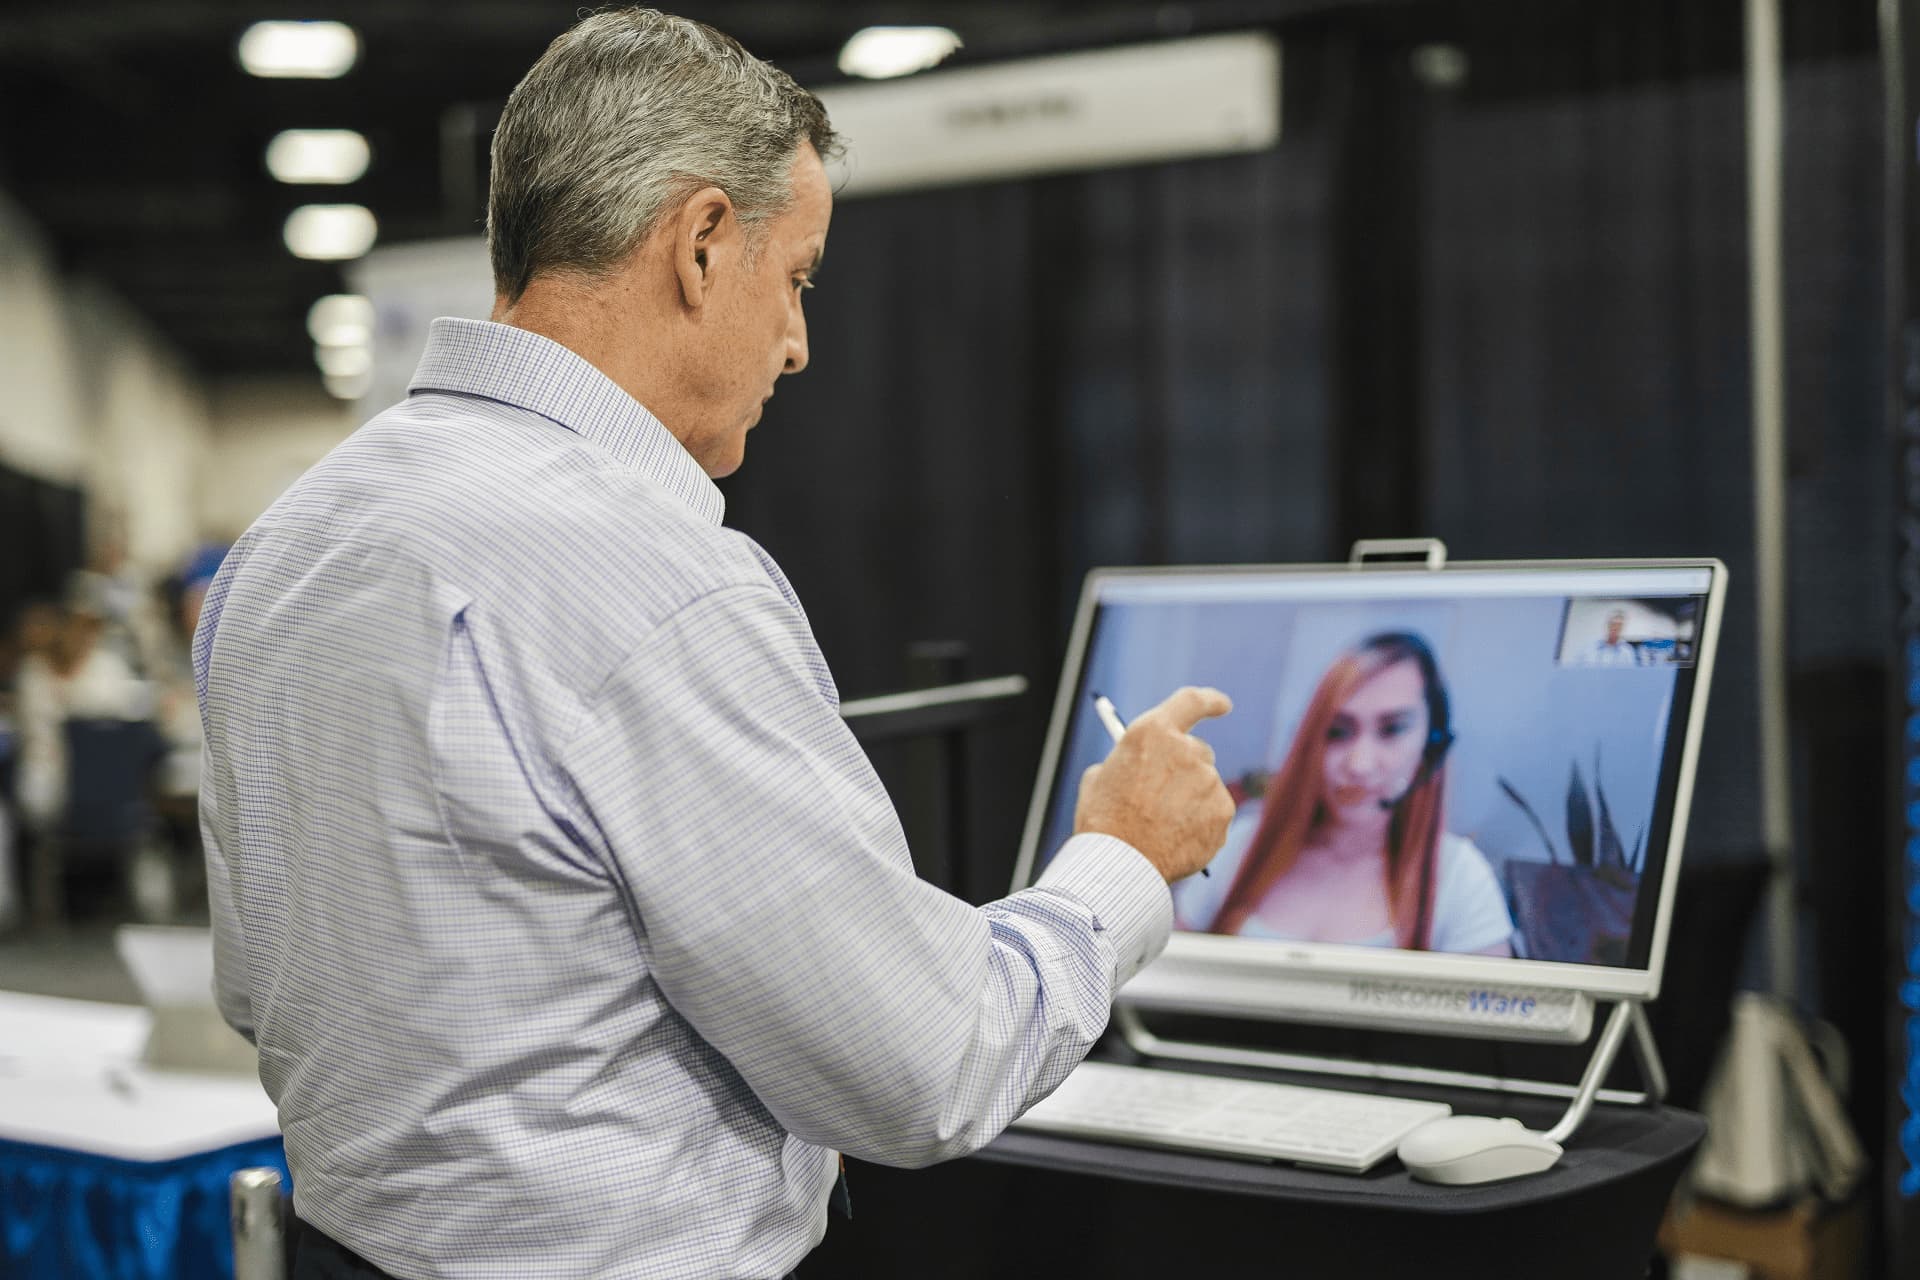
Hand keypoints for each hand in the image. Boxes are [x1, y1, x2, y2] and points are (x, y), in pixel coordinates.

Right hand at [1072, 686, 1234, 882]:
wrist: (1118, 865)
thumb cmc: (1102, 822)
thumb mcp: (1100, 778)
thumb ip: (1128, 761)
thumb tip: (1143, 764)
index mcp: (1151, 732)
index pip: (1191, 701)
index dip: (1209, 701)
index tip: (1222, 705)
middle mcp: (1186, 750)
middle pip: (1197, 750)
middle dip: (1184, 767)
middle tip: (1162, 794)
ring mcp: (1208, 782)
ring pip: (1206, 785)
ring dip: (1191, 799)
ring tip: (1161, 826)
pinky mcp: (1222, 812)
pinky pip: (1215, 812)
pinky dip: (1202, 824)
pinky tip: (1177, 839)